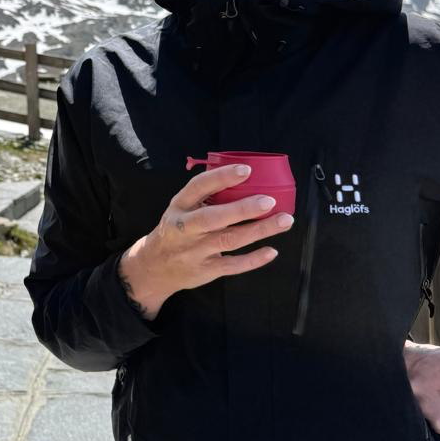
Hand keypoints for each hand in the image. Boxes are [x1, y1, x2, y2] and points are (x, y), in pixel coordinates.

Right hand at [117, 162, 293, 321]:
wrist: (154, 266)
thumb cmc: (176, 230)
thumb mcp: (180, 208)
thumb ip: (204, 197)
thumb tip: (243, 178)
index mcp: (179, 206)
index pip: (199, 187)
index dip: (222, 177)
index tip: (246, 170)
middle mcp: (186, 228)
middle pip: (215, 218)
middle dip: (242, 209)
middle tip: (269, 201)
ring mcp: (195, 251)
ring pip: (229, 240)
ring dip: (258, 230)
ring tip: (284, 220)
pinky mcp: (206, 270)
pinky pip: (232, 265)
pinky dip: (253, 259)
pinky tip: (271, 250)